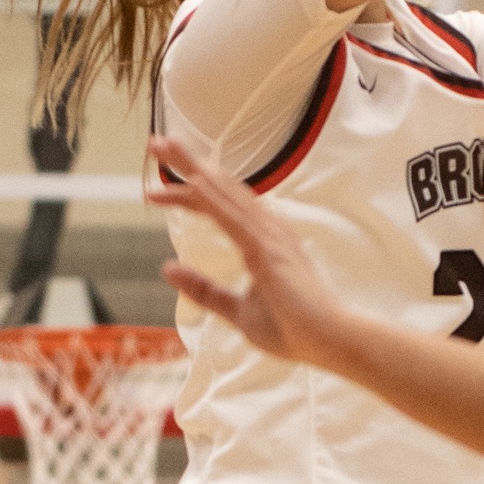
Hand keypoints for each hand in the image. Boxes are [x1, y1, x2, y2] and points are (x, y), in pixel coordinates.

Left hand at [145, 136, 342, 363]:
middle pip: (220, 187)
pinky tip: (190, 181)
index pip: (220, 206)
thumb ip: (205, 290)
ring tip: (162, 146)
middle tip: (156, 142)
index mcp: (263, 239)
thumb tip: (168, 268)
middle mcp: (266, 228)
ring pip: (222, 192)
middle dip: (188, 164)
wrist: (328, 340)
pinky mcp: (266, 248)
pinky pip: (232, 217)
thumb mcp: (238, 309)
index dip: (188, 193)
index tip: (155, 192)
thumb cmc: (292, 328)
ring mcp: (268, 234)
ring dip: (192, 168)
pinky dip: (209, 197)